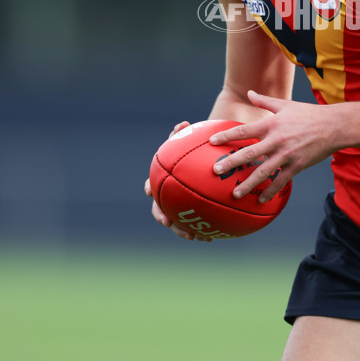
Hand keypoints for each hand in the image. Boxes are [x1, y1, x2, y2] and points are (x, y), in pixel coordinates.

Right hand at [145, 120, 213, 241]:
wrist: (199, 161)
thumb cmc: (190, 149)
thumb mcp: (186, 140)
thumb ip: (182, 134)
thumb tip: (183, 123)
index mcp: (162, 179)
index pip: (150, 184)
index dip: (149, 190)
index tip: (148, 193)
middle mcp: (165, 193)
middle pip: (159, 207)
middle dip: (163, 216)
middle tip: (168, 222)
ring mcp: (177, 204)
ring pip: (176, 221)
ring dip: (182, 230)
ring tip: (194, 236)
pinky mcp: (190, 212)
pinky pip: (194, 224)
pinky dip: (200, 231)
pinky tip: (211, 237)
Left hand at [208, 90, 336, 201]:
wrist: (333, 126)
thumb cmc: (308, 114)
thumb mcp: (285, 105)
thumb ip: (264, 101)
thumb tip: (249, 92)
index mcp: (271, 125)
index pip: (244, 131)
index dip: (227, 136)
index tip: (212, 142)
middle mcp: (276, 141)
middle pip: (249, 153)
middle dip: (231, 163)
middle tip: (216, 171)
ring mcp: (287, 155)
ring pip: (263, 172)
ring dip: (248, 184)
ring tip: (235, 194)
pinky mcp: (297, 166)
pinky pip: (281, 182)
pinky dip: (270, 192)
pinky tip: (261, 200)